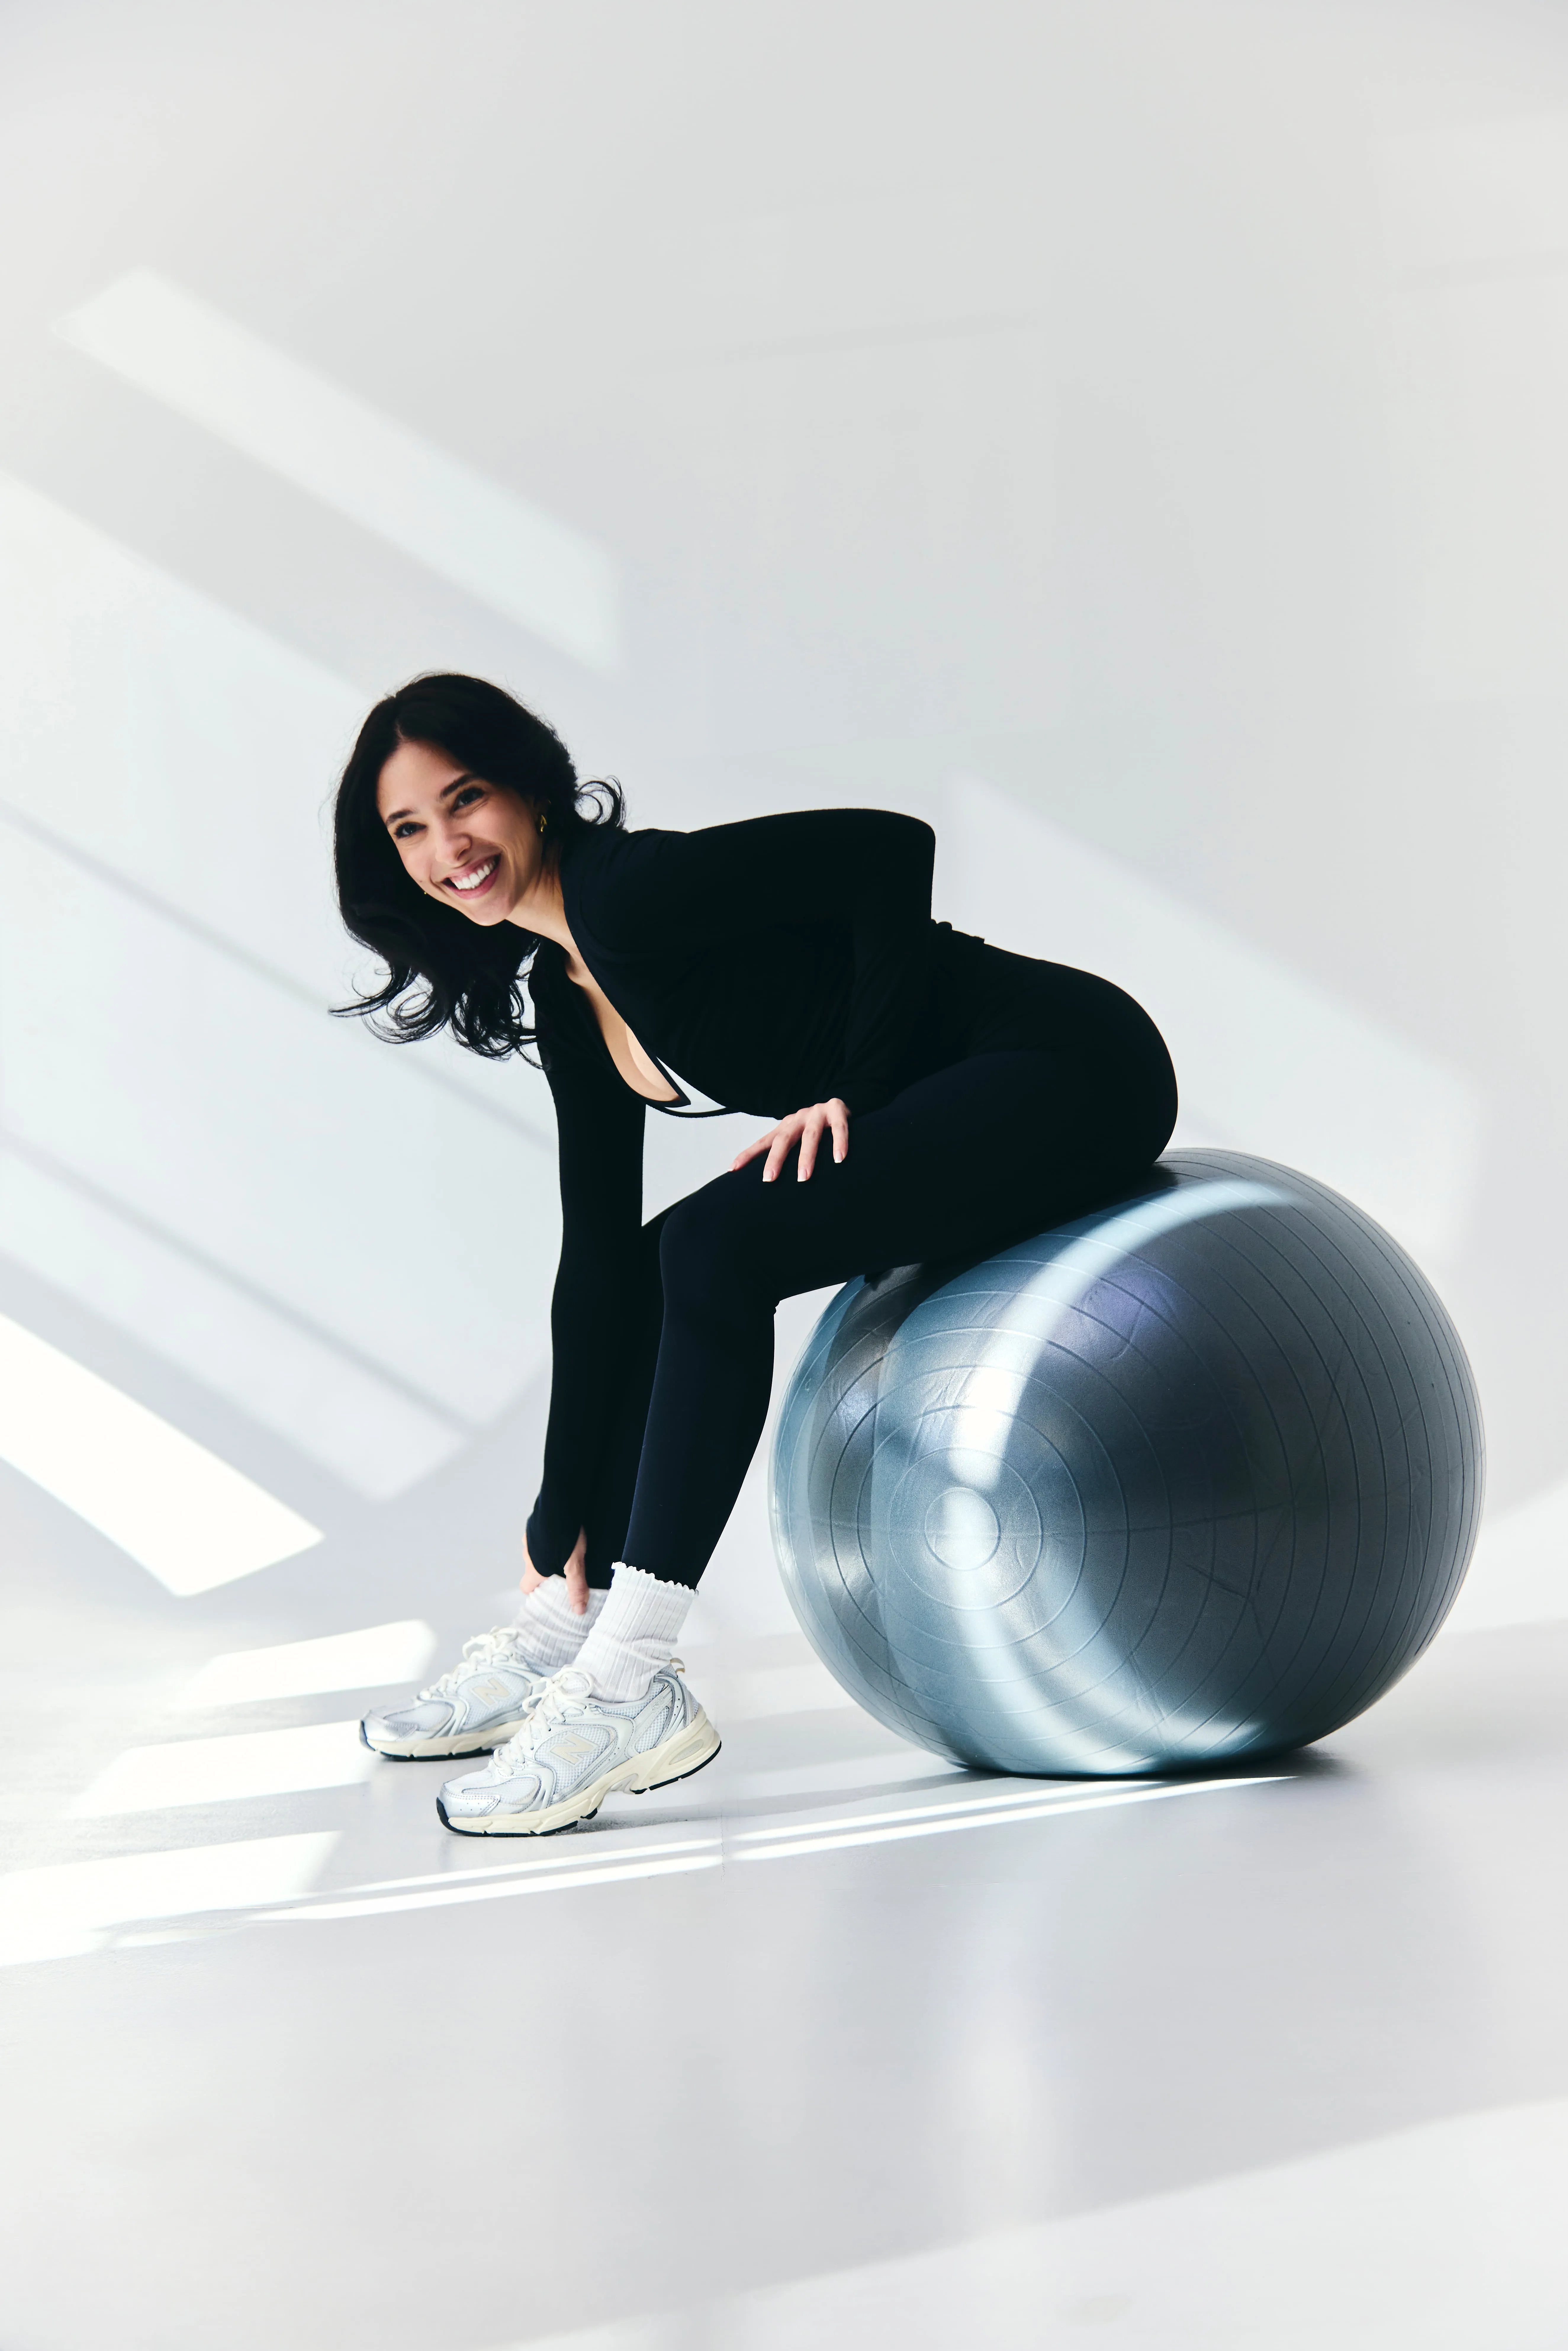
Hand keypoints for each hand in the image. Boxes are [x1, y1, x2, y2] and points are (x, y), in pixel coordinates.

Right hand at [520, 1524, 589, 1612]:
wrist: (560, 1502)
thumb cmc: (565, 1534)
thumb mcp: (575, 1564)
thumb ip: (576, 1587)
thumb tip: (579, 1611)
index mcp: (535, 1567)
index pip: (526, 1587)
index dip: (535, 1590)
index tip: (548, 1591)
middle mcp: (528, 1553)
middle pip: (533, 1569)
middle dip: (546, 1570)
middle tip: (564, 1570)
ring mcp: (529, 1537)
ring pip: (536, 1551)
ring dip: (547, 1552)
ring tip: (567, 1549)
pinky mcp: (535, 1523)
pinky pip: (539, 1536)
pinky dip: (548, 1537)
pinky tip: (563, 1533)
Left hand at [731, 1098, 849, 1184]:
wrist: (842, 1103)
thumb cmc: (818, 1128)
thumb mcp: (798, 1138)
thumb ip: (785, 1154)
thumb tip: (769, 1181)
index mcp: (786, 1127)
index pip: (764, 1142)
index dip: (748, 1154)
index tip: (732, 1169)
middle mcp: (798, 1119)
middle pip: (784, 1139)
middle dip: (775, 1159)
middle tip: (769, 1179)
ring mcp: (817, 1113)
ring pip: (810, 1136)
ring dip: (806, 1157)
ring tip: (803, 1178)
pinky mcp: (837, 1110)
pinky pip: (839, 1128)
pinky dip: (839, 1142)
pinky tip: (839, 1158)